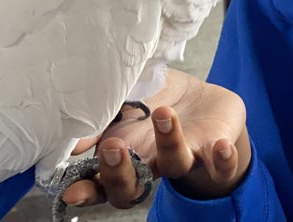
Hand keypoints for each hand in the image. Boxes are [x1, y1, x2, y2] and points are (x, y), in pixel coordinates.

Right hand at [61, 69, 249, 208]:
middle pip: (131, 187)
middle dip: (119, 172)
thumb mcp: (126, 101)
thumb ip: (103, 117)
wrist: (204, 102)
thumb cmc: (157, 102)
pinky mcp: (215, 151)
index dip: (86, 190)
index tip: (70, 191)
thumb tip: (71, 136)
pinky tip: (221, 146)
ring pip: (174, 165)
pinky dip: (222, 160)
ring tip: (163, 114)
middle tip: (114, 146)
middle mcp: (152, 163)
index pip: (100, 182)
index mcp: (126, 154)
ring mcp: (184, 157)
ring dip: (169, 143)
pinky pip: (221, 167)